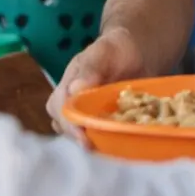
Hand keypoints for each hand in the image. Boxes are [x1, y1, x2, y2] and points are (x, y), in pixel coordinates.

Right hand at [47, 27, 147, 143]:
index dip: (70, 125)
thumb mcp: (103, 51)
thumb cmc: (115, 50)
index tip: (84, 137)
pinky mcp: (101, 125)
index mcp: (66, 86)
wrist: (135, 56)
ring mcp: (85, 117)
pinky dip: (107, 143)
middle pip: (66, 128)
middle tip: (100, 145)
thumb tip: (75, 89)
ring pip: (81, 137)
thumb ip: (91, 67)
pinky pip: (99, 139)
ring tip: (112, 145)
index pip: (60, 109)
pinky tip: (120, 143)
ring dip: (95, 142)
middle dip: (81, 138)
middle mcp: (70, 105)